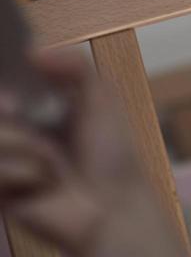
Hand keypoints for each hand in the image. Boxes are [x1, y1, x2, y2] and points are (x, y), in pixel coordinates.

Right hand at [0, 50, 143, 256]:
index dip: (4, 80)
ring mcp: (6, 163)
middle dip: (3, 105)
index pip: (5, 87)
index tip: (14, 92)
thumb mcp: (101, 96)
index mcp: (34, 109)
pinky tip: (40, 184)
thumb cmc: (111, 152)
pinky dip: (19, 172)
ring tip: (51, 162)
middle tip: (14, 106)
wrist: (114, 206)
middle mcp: (15, 133)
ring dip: (22, 144)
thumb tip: (32, 51)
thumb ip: (72, 65)